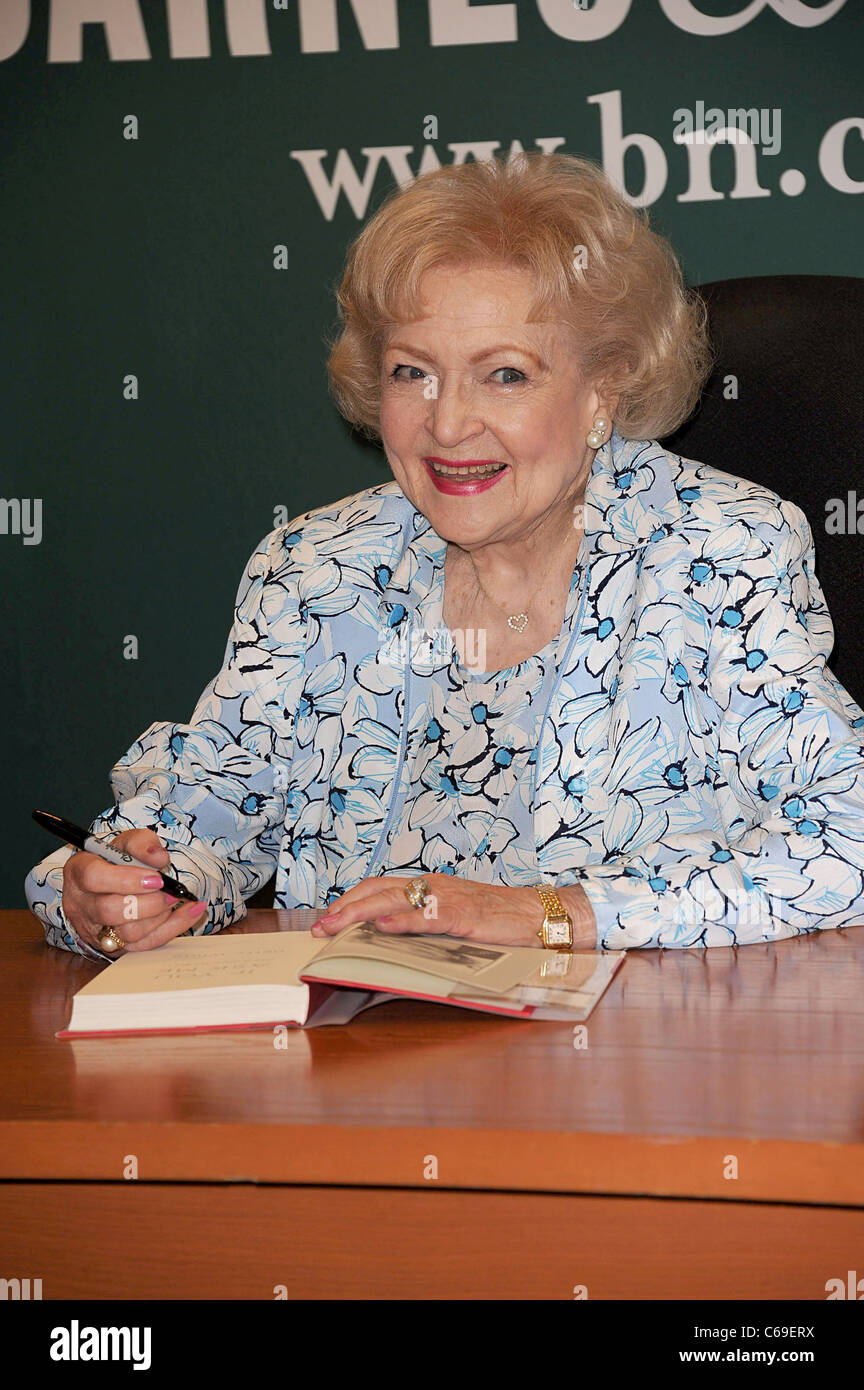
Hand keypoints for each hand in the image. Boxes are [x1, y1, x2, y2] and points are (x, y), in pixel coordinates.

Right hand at [61, 827, 207, 953]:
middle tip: (170, 892)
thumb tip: (159, 858)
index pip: (94, 878)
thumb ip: (142, 843)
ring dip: (159, 917)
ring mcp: (93, 929)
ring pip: (126, 933)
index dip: (127, 879)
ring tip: (174, 899)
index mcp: (78, 871)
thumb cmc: (116, 860)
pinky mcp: (112, 946)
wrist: (112, 883)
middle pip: (109, 910)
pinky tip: (190, 912)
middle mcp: (80, 903)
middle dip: (148, 903)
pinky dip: (171, 929)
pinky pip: (143, 945)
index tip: (156, 878)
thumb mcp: (127, 842)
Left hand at [310, 874, 595, 949]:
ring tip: (335, 927)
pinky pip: (426, 915)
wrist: (538, 914)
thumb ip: (423, 922)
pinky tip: (382, 928)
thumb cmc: (497, 919)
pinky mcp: (463, 915)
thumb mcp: (453, 918)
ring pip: (394, 900)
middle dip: (344, 908)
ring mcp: (446, 898)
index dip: (349, 901)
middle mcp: (433, 886)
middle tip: (318, 928)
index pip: (378, 888)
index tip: (326, 918)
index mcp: (429, 886)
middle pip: (377, 891)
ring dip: (360, 913)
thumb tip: (386, 936)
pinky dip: (402, 921)